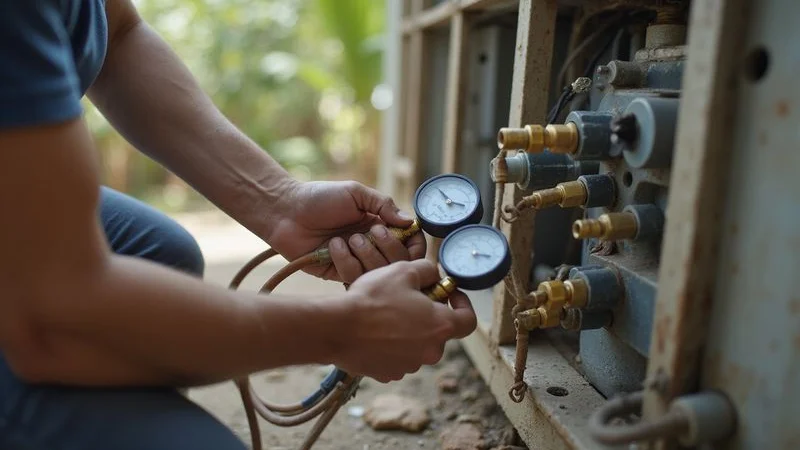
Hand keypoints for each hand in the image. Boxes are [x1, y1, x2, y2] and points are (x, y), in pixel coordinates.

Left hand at [264, 180, 426, 281]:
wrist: (286, 211)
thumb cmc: (320, 198)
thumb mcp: (355, 193)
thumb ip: (384, 205)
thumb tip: (410, 222)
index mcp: (379, 226)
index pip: (409, 243)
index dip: (415, 245)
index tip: (410, 239)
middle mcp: (371, 247)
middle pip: (399, 262)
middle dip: (389, 247)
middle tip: (372, 232)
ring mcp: (356, 262)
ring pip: (378, 273)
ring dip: (366, 254)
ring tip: (347, 239)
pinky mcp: (338, 275)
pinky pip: (354, 278)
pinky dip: (346, 261)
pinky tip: (332, 247)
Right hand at [332, 259, 476, 382]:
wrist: (336, 327)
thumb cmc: (373, 298)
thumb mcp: (404, 270)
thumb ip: (427, 270)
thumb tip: (434, 276)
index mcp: (440, 326)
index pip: (468, 320)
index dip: (462, 304)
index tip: (449, 294)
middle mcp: (430, 351)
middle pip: (438, 332)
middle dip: (428, 315)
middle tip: (409, 299)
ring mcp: (409, 366)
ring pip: (416, 345)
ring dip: (408, 331)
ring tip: (386, 314)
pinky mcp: (388, 374)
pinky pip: (396, 356)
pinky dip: (390, 345)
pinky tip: (373, 331)